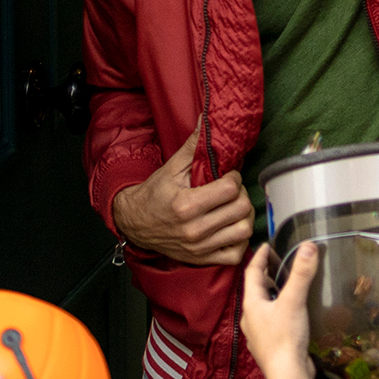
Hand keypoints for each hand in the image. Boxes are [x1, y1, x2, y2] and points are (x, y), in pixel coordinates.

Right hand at [112, 128, 253, 264]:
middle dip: (241, 195)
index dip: (234, 178)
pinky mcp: (202, 259)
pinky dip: (239, 240)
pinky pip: (235, 254)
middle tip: (232, 191)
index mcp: (185, 205)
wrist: (135, 223)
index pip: (230, 190)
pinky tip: (231, 227)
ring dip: (243, 216)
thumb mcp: (171, 168)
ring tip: (233, 207)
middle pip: (241, 209)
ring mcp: (199, 247)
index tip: (227, 177)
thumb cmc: (155, 194)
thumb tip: (207, 119)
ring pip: (243, 231)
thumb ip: (193, 146)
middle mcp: (194, 229)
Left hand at [243, 244, 322, 378]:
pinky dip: (280, 310)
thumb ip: (301, 274)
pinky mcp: (271, 345)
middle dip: (266, 275)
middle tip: (279, 263)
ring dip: (273, 294)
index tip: (266, 245)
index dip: (259, 257)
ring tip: (287, 286)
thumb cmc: (285, 337)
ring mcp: (259, 333)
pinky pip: (272, 321)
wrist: (287, 374)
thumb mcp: (294, 301)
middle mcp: (251, 318)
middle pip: (256, 290)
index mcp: (252, 304)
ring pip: (264, 307)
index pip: (251, 273)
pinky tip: (293, 314)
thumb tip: (308, 246)